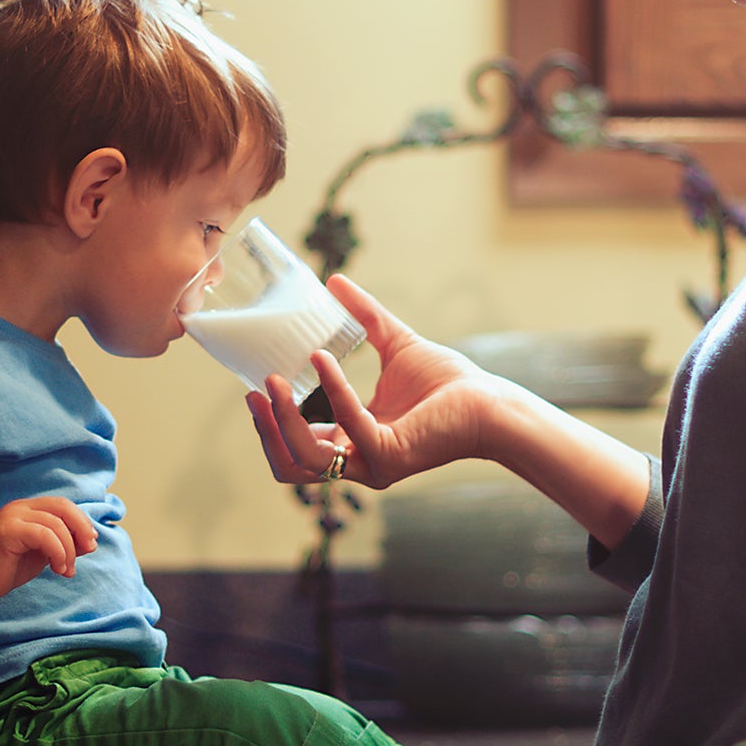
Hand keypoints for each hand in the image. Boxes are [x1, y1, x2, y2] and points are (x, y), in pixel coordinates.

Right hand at [0, 497, 97, 599]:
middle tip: (88, 549)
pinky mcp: (8, 530)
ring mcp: (13, 517)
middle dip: (81, 529)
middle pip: (63, 508)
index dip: (82, 521)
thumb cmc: (9, 565)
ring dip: (68, 550)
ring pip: (56, 525)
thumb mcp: (45, 553)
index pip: (64, 505)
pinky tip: (57, 568)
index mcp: (30, 509)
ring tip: (65, 569)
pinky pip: (44, 536)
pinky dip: (58, 552)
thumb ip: (66, 544)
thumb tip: (92, 542)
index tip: (90, 543)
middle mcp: (21, 508)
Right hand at [244, 274, 503, 489]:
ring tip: (271, 382)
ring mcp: (373, 465)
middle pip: (290, 465)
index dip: (271, 424)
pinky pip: (348, 423)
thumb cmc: (448, 383)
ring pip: (307, 457)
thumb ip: (362, 318)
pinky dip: (332, 389)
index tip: (256, 387)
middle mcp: (359, 463)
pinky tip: (322, 358)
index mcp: (354, 444)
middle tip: (255, 391)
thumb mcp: (395, 344)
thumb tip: (334, 280)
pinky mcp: (390, 453)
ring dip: (284, 421)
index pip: (297, 449)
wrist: (489, 401)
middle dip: (267, 430)